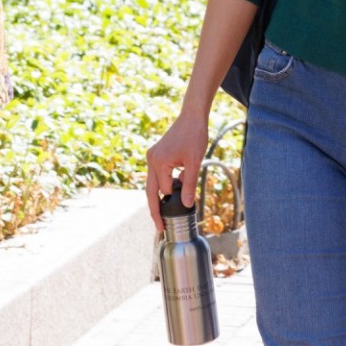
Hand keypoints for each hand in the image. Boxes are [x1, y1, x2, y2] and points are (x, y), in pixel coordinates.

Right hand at [144, 114, 209, 231]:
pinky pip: (157, 175)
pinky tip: (170, 194)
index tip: (178, 214)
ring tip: (162, 215)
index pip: (164, 191)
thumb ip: (189, 184)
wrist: (192, 116)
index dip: (173, 201)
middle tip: (159, 228)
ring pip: (153, 184)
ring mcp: (152, 157)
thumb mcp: (195, 162)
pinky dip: (162, 185)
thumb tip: (187, 205)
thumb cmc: (195, 136)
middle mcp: (151, 160)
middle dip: (155, 210)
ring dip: (159, 197)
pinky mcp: (155, 155)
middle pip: (150, 191)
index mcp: (160, 162)